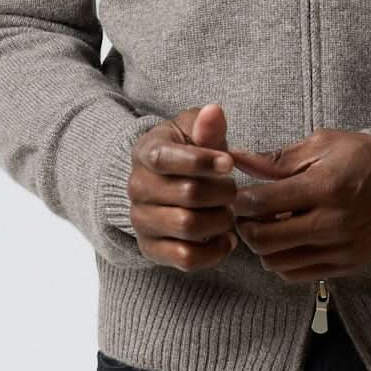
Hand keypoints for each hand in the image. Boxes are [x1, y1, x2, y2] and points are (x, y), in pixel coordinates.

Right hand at [127, 102, 237, 271]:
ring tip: (229, 212)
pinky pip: (185, 258)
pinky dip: (214, 252)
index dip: (203, 161)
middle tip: (233, 190)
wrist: (167, 184)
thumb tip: (213, 111)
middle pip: (188, 194)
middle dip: (222, 193)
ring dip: (220, 220)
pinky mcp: (150, 248)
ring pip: (188, 227)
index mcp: (146, 152)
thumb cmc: (190, 153)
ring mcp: (141, 220)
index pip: (166, 159)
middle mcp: (136, 188)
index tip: (230, 163)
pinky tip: (225, 238)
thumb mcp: (196, 131)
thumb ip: (206, 125)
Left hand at [227, 128, 370, 281]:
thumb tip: (238, 159)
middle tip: (247, 215)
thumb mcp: (323, 145)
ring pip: (277, 263)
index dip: (242, 201)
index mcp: (325, 187)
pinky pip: (298, 275)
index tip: (240, 195)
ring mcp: (340, 249)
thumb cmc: (364, 158)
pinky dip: (283, 262)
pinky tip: (286, 243)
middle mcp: (332, 223)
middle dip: (247, 227)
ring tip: (268, 228)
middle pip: (265, 240)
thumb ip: (278, 158)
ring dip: (263, 248)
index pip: (263, 203)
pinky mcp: (346, 265)